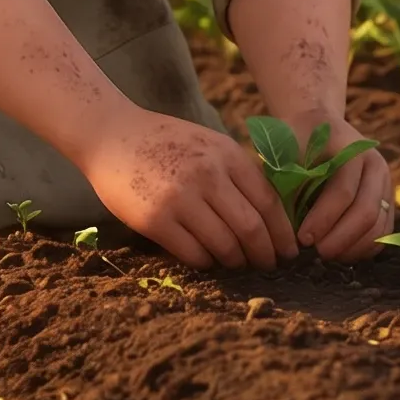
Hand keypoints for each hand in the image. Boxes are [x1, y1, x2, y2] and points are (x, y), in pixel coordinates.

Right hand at [79, 109, 297, 269]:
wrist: (111, 135)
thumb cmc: (165, 141)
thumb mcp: (208, 144)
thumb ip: (236, 172)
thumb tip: (270, 215)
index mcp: (227, 154)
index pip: (269, 202)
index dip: (283, 232)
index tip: (288, 250)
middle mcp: (208, 175)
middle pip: (251, 228)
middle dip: (264, 254)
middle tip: (267, 265)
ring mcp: (180, 198)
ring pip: (224, 245)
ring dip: (235, 261)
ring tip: (235, 263)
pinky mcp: (155, 220)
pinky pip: (193, 254)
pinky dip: (206, 262)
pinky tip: (206, 259)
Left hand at [292, 114, 394, 261]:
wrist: (317, 125)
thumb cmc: (297, 141)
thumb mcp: (287, 152)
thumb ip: (287, 183)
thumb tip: (286, 226)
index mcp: (352, 150)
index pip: (343, 192)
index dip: (323, 219)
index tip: (302, 239)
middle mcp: (376, 166)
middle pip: (367, 213)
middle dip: (340, 239)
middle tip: (317, 253)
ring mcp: (385, 183)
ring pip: (379, 227)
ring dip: (353, 248)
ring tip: (327, 255)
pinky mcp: (387, 201)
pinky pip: (384, 233)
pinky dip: (365, 248)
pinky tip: (342, 253)